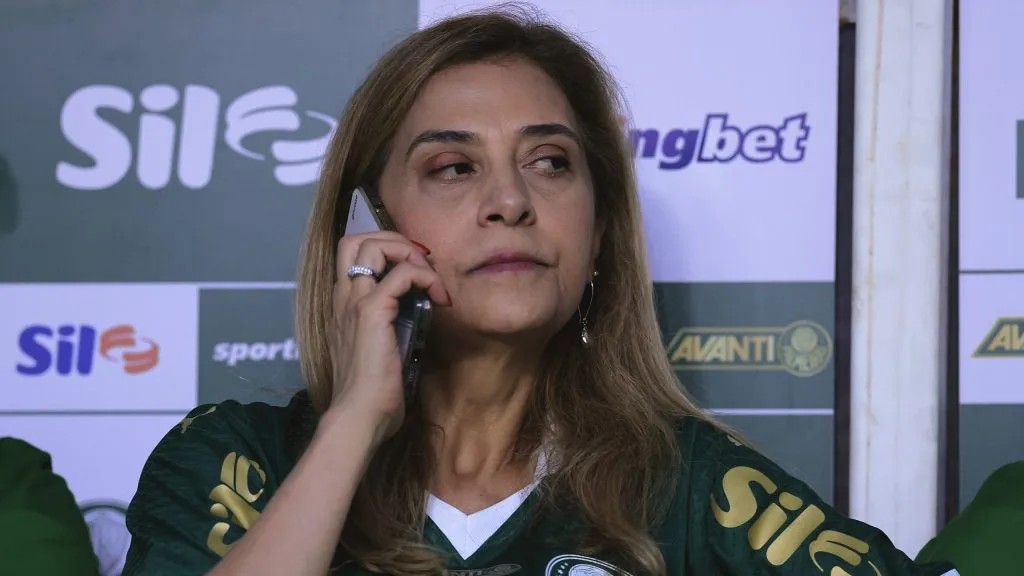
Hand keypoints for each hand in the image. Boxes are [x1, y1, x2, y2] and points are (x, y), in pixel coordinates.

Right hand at [328, 231, 449, 441]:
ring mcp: (354, 302)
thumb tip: (417, 322)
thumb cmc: (371, 397)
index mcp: (342, 307)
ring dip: (410, 252)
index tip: (415, 272)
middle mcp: (343, 298)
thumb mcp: (378, 353)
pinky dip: (426, 276)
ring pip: (374, 245)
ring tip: (430, 278)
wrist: (358, 417)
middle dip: (394, 239)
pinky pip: (403, 274)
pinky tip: (439, 299)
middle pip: (356, 239)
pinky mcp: (371, 312)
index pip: (351, 255)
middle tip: (422, 264)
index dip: (384, 250)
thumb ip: (389, 332)